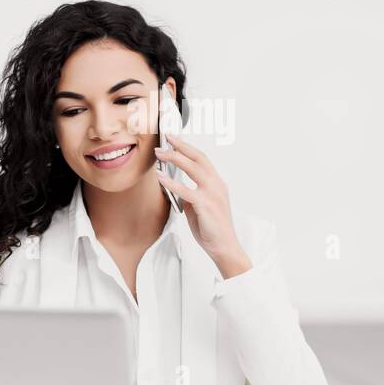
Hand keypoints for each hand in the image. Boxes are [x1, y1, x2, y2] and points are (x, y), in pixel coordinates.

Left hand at [154, 135, 251, 277]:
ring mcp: (212, 194)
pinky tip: (160, 177)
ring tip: (160, 153)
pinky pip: (185, 191)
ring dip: (175, 158)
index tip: (173, 139)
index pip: (202, 159)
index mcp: (216, 184)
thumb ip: (188, 196)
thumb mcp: (198, 207)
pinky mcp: (205, 205)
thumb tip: (174, 187)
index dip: (187, 147)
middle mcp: (216, 185)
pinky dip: (171, 182)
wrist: (223, 246)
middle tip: (166, 138)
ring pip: (193, 169)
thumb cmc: (210, 228)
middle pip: (198, 158)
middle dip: (181, 145)